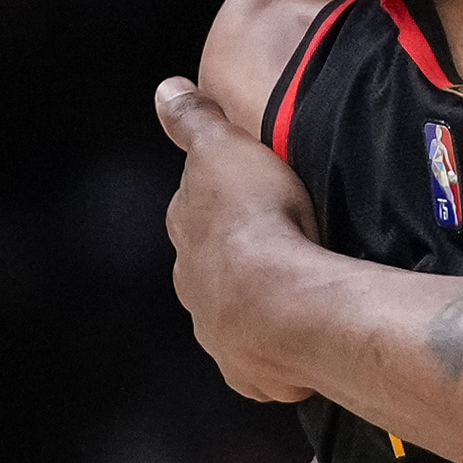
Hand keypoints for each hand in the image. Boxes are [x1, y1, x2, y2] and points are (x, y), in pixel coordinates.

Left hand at [156, 77, 325, 402]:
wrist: (286, 304)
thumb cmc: (258, 220)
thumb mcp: (226, 148)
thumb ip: (195, 120)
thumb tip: (164, 90)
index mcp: (187, 231)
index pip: (194, 211)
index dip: (219, 202)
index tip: (246, 197)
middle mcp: (192, 285)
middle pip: (210, 268)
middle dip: (235, 261)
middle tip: (278, 248)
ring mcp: (217, 333)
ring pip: (232, 317)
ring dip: (256, 308)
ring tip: (296, 298)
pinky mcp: (246, 372)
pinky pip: (259, 363)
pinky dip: (274, 356)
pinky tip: (297, 348)